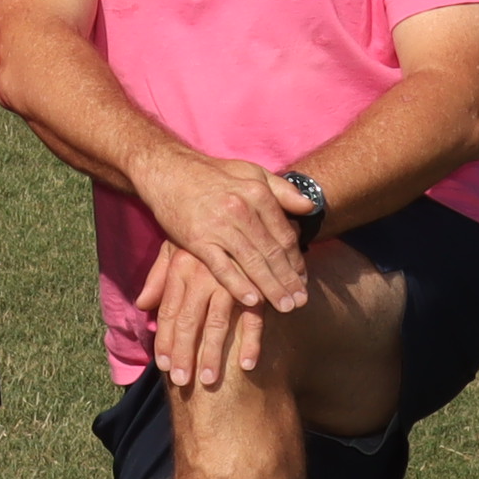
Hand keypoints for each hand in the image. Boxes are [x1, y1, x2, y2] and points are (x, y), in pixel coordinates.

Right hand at [132, 151, 308, 318]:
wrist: (168, 171)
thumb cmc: (212, 174)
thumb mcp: (251, 172)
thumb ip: (282, 189)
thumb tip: (310, 206)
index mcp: (258, 194)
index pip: (284, 235)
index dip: (296, 260)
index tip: (303, 280)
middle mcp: (241, 210)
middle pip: (272, 252)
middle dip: (289, 280)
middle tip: (301, 302)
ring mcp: (219, 226)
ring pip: (252, 263)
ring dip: (271, 288)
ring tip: (285, 307)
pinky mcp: (197, 239)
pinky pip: (222, 267)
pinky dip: (238, 285)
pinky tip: (252, 301)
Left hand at [135, 238, 269, 396]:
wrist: (241, 201)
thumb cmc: (205, 230)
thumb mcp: (176, 247)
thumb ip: (159, 278)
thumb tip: (142, 305)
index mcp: (181, 267)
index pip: (169, 311)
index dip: (165, 340)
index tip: (164, 367)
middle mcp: (202, 275)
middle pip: (188, 321)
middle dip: (184, 354)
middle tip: (182, 382)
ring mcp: (230, 280)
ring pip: (217, 323)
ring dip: (213, 355)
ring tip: (208, 381)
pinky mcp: (257, 284)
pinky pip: (254, 317)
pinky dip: (251, 341)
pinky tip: (247, 364)